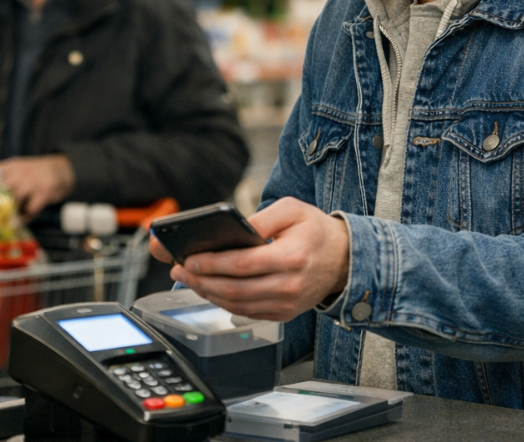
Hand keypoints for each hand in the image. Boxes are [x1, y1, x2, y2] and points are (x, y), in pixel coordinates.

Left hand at [0, 154, 75, 220]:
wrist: (63, 168)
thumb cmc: (37, 172)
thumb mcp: (20, 168)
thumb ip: (5, 177)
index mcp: (12, 166)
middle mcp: (21, 172)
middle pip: (0, 188)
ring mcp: (32, 182)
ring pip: (14, 199)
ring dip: (10, 212)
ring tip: (8, 219)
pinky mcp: (44, 193)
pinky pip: (30, 209)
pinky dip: (25, 217)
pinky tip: (23, 218)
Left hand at [167, 197, 351, 321]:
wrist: (345, 260)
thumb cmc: (316, 231)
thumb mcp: (293, 209)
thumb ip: (262, 217)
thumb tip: (234, 228)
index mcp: (291, 257)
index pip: (243, 264)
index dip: (212, 264)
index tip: (188, 259)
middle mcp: (289, 286)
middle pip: (235, 289)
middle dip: (201, 280)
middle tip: (178, 270)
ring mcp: (286, 304)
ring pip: (237, 305)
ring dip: (208, 293)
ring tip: (187, 279)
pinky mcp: (283, 314)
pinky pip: (246, 312)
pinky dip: (224, 302)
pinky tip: (209, 289)